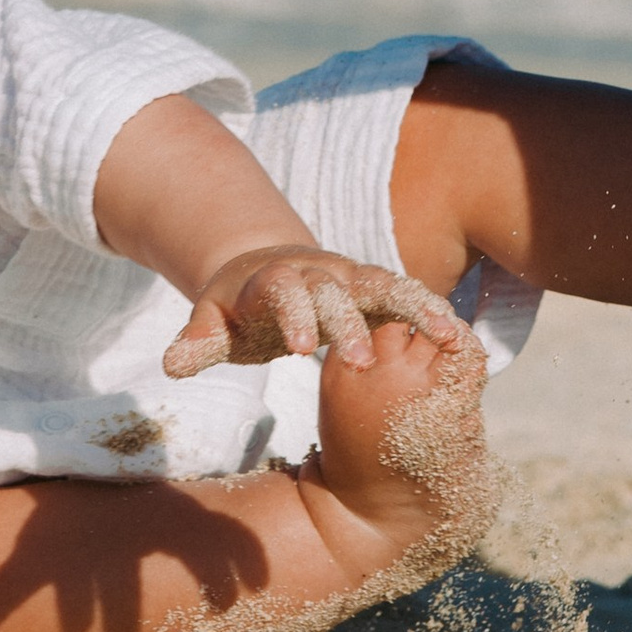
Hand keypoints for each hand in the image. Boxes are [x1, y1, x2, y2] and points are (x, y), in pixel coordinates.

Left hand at [162, 242, 465, 379]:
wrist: (264, 266)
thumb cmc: (238, 306)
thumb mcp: (212, 322)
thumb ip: (197, 342)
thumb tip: (171, 365)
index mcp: (274, 281)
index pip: (283, 293)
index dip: (293, 316)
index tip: (300, 350)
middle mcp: (318, 273)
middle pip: (335, 292)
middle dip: (347, 325)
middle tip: (359, 364)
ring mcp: (350, 277)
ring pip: (385, 285)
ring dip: (413, 308)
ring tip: (446, 337)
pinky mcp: (374, 287)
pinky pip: (407, 295)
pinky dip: (432, 310)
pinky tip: (460, 338)